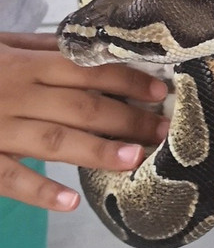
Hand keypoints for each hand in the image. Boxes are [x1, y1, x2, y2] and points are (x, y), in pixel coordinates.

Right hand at [0, 32, 168, 210]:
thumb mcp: (2, 44)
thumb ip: (45, 49)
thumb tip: (95, 49)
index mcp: (24, 63)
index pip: (88, 70)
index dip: (128, 80)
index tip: (161, 92)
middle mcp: (14, 93)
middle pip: (82, 106)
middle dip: (128, 119)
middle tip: (164, 131)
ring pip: (54, 141)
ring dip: (97, 151)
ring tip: (134, 160)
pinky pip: (8, 178)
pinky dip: (39, 192)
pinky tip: (70, 203)